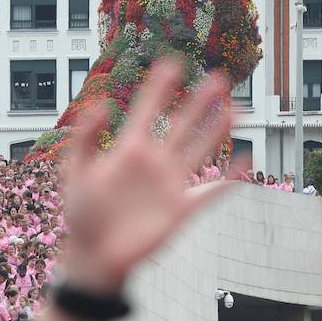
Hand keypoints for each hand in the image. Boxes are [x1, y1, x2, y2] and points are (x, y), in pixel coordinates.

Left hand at [59, 61, 236, 293]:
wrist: (94, 258)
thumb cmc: (81, 219)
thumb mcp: (73, 173)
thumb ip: (82, 138)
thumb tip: (101, 105)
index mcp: (128, 152)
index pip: (147, 110)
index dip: (159, 87)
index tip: (171, 62)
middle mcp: (154, 164)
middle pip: (183, 124)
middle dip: (200, 101)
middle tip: (219, 77)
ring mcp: (170, 186)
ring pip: (201, 149)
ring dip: (219, 129)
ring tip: (235, 107)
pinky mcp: (182, 210)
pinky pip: (213, 190)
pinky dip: (232, 177)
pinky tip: (247, 160)